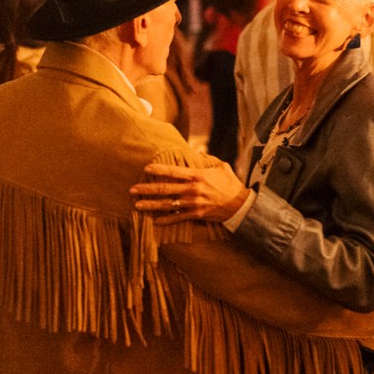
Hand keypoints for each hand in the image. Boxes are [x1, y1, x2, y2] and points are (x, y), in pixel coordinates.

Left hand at [130, 158, 249, 224]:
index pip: (173, 171)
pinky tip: (154, 221)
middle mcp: (192, 189)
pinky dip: (165, 220)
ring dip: (151, 205)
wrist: (240, 205)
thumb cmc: (231, 183)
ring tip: (137, 205)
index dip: (158, 170)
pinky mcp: (196, 215)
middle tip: (132, 189)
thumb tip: (195, 153)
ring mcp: (193, 203)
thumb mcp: (221, 166)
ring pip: (167, 204)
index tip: (146, 169)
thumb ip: (206, 159)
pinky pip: (177, 218)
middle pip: (165, 189)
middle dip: (147, 189)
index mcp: (197, 175)